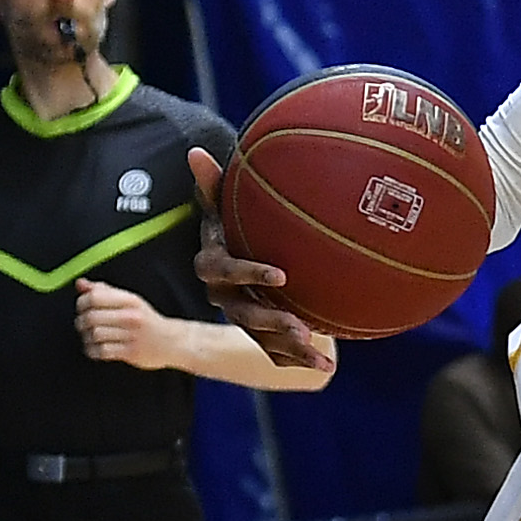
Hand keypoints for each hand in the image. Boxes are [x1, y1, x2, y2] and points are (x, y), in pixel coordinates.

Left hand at [73, 276, 180, 368]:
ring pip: (95, 335)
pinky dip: (93, 351)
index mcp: (130, 300)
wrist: (173, 342)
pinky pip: (102, 351)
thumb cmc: (146, 321)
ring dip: (87, 338)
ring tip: (91, 338)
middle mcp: (131, 316)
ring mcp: (132, 335)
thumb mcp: (129, 301)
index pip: (94, 297)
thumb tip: (80, 284)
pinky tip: (96, 349)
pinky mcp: (131, 353)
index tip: (82, 309)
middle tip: (84, 326)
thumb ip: (104, 291)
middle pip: (91, 317)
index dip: (81, 303)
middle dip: (81, 323)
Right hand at [188, 148, 326, 370]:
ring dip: (289, 346)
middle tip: (300, 325)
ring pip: (262, 337)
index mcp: (213, 266)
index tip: (282, 273)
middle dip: (272, 320)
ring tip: (317, 352)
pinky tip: (327, 368)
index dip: (250, 272)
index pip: (227, 271)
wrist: (241, 258)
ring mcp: (242, 316)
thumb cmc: (233, 224)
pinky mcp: (259, 333)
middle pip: (245, 313)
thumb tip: (194, 151)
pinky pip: (275, 351)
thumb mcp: (223, 206)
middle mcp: (224, 296)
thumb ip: (212, 185)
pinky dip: (298, 361)